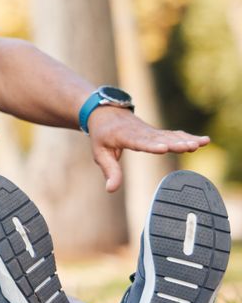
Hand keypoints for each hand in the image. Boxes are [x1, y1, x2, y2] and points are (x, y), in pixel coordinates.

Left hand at [85, 109, 208, 192]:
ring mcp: (151, 131)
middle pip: (160, 139)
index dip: (151, 145)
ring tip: (201, 144)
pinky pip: (174, 134)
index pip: (139, 142)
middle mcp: (141, 133)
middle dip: (175, 143)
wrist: (106, 113)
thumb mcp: (100, 153)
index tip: (164, 149)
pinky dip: (188, 136)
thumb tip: (110, 190)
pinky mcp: (157, 132)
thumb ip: (109, 170)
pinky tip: (203, 140)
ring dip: (186, 139)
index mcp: (124, 136)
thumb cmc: (102, 135)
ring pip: (170, 136)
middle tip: (190, 146)